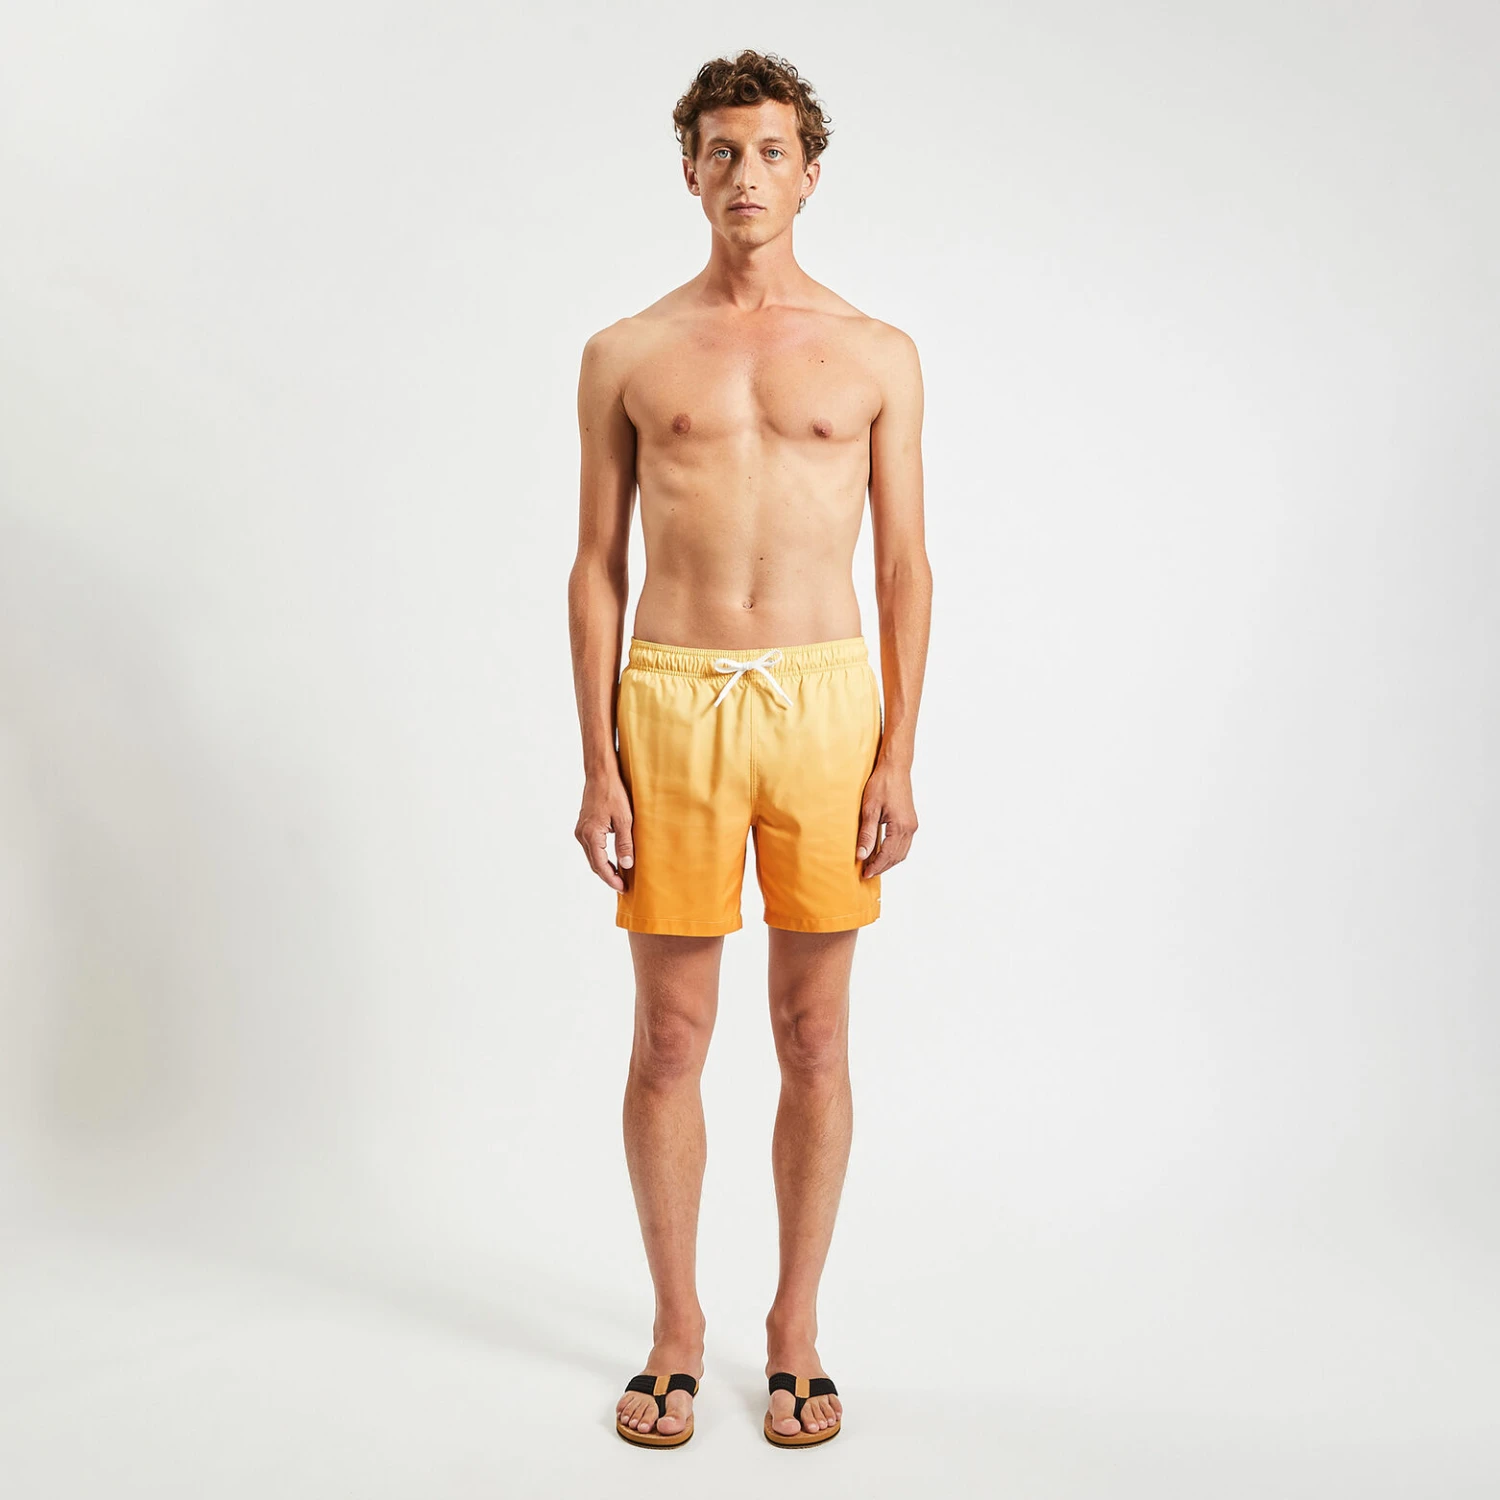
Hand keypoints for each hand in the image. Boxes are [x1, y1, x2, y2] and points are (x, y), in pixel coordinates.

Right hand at [576, 774, 633, 891]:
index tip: (623, 888)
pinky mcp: (583, 826)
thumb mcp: (624, 819)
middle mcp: (582, 835)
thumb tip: (626, 865)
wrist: (600, 774)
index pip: (601, 865)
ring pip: (592, 856)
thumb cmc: (613, 793)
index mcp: (591, 835)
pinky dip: (601, 856)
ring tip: (619, 875)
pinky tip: (612, 858)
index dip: (612, 879)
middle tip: (622, 885)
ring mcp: (581, 830)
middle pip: (594, 864)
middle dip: (608, 876)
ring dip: (604, 867)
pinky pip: (591, 847)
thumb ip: (625, 843)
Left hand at [857, 758, 916, 878]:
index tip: (865, 874)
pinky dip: (894, 852)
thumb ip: (867, 834)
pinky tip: (883, 851)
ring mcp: (912, 825)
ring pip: (902, 852)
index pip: (888, 855)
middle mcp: (910, 828)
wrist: (895, 768)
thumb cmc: (882, 784)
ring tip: (873, 865)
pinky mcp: (910, 821)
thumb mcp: (869, 809)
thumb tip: (862, 855)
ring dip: (889, 861)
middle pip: (897, 857)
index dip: (876, 866)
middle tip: (867, 873)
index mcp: (900, 827)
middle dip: (882, 867)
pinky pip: (904, 843)